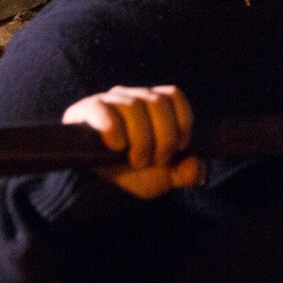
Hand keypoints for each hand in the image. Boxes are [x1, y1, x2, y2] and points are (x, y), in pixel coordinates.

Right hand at [62, 85, 205, 197]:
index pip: (173, 95)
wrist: (96, 187)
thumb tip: (195, 165)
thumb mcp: (163, 177)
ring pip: (135, 107)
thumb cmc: (130, 175)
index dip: (182, 121)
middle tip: (155, 160)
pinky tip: (116, 148)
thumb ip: (184, 172)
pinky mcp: (87, 109)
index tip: (179, 147)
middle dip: (163, 137)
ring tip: (135, 161)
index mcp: (151, 104)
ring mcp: (109, 101)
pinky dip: (115, 132)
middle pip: (158, 102)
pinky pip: (106, 111)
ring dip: (141, 140)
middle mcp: (131, 96)